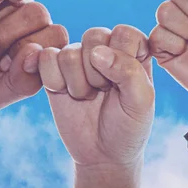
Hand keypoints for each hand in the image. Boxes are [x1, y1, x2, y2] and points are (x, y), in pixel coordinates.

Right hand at [39, 26, 153, 168]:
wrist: (103, 155)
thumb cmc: (129, 126)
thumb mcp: (141, 102)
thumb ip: (129, 71)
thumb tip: (97, 52)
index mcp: (132, 48)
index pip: (123, 33)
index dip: (121, 60)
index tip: (125, 85)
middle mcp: (105, 46)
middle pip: (93, 37)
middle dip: (97, 73)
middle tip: (104, 92)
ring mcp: (78, 57)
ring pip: (68, 52)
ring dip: (77, 83)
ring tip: (87, 97)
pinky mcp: (54, 69)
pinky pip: (45, 58)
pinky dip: (54, 81)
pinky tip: (65, 94)